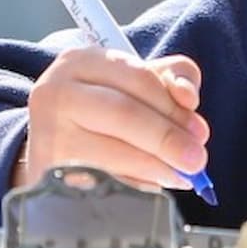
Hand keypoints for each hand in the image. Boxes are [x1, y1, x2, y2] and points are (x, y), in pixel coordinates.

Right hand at [16, 47, 209, 192]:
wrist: (49, 142)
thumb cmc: (99, 109)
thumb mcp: (132, 82)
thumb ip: (170, 78)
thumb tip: (188, 97)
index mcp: (81, 61)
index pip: (138, 78)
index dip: (174, 107)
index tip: (200, 131)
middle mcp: (56, 92)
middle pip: (123, 113)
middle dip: (167, 139)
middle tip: (196, 161)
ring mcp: (47, 133)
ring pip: (112, 152)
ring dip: (155, 167)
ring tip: (179, 176)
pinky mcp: (46, 172)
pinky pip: (100, 181)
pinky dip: (133, 186)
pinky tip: (150, 185)